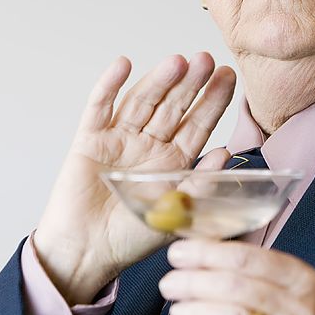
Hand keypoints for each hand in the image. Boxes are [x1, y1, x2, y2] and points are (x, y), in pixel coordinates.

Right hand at [33, 53, 235, 304]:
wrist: (86, 254)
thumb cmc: (130, 238)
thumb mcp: (175, 215)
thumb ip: (200, 184)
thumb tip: (225, 154)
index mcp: (173, 161)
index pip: (198, 123)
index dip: (213, 100)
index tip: (228, 76)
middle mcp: (149, 144)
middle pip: (173, 106)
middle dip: (190, 83)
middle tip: (205, 60)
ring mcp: (120, 139)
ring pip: (142, 101)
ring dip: (158, 80)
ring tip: (176, 62)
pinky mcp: (90, 140)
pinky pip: (100, 107)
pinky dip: (110, 85)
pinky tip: (123, 65)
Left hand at [159, 240, 314, 314]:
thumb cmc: (285, 308)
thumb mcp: (280, 282)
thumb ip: (247, 266)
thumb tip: (195, 247)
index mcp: (301, 278)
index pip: (248, 258)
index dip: (208, 253)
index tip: (179, 251)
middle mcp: (299, 306)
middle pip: (236, 286)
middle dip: (196, 281)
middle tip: (169, 281)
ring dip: (196, 309)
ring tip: (176, 305)